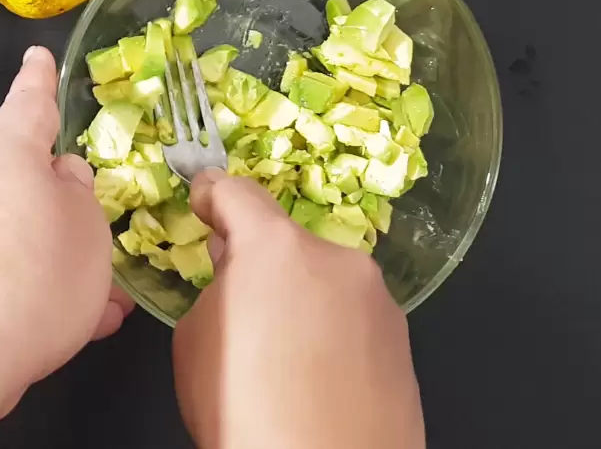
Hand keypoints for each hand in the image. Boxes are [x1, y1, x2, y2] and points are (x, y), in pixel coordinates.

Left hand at [0, 46, 132, 420]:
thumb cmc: (34, 274)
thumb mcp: (88, 229)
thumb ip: (80, 196)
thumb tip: (60, 178)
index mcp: (5, 151)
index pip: (29, 103)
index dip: (40, 80)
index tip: (37, 56)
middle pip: (21, 179)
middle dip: (60, 207)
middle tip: (99, 240)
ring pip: (15, 233)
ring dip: (55, 259)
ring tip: (104, 302)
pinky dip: (30, 290)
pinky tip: (72, 327)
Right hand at [174, 169, 424, 448]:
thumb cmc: (243, 408)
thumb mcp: (196, 340)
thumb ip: (217, 288)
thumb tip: (237, 278)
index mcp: (277, 248)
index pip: (237, 192)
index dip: (213, 195)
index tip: (204, 202)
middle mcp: (338, 261)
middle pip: (286, 243)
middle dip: (260, 266)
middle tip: (239, 310)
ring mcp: (379, 301)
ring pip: (324, 282)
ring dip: (300, 300)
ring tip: (281, 358)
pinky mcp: (404, 342)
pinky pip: (353, 320)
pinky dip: (332, 335)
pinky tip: (316, 380)